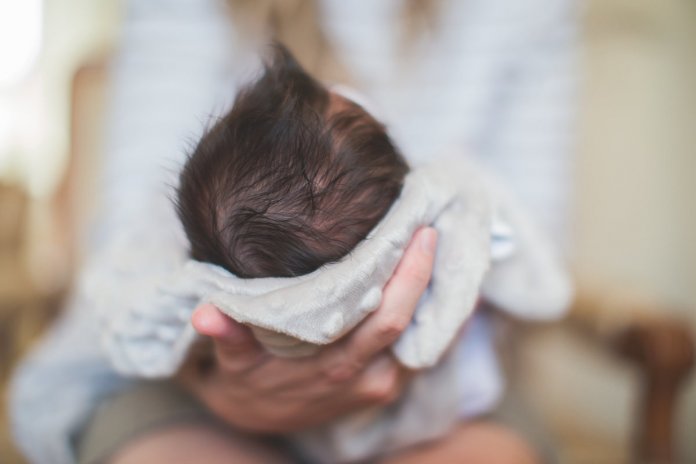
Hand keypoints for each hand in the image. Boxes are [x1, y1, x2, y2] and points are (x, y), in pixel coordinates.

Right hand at [178, 227, 437, 433]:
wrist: (262, 420)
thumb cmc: (249, 379)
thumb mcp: (234, 360)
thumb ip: (227, 335)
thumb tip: (205, 314)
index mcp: (333, 365)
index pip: (385, 319)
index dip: (409, 278)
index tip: (421, 233)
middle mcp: (365, 376)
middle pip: (411, 323)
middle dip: (427, 274)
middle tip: (432, 230)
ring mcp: (381, 384)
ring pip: (424, 338)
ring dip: (436, 297)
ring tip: (444, 250)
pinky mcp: (387, 386)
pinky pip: (421, 350)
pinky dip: (433, 319)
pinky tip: (438, 288)